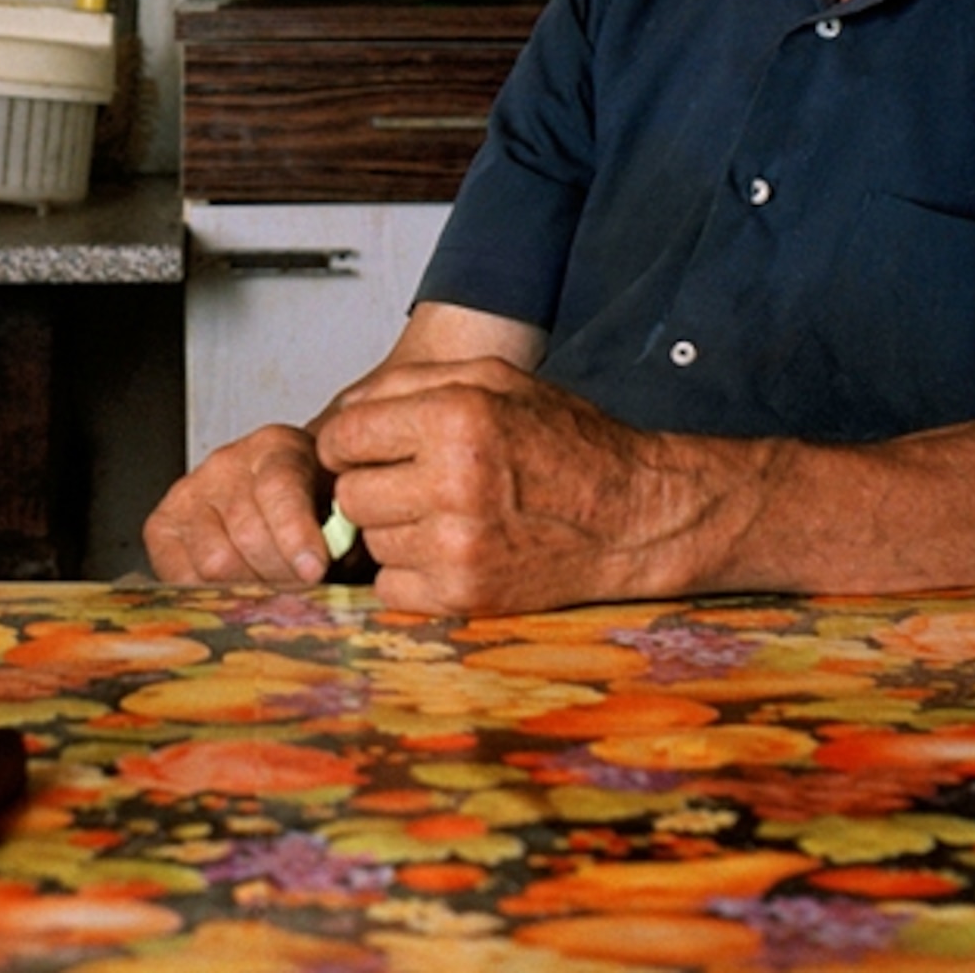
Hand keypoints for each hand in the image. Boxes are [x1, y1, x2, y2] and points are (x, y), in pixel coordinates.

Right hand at [143, 423, 330, 584]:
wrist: (288, 499)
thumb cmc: (320, 510)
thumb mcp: (344, 512)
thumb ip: (344, 536)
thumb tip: (330, 571)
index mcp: (277, 447)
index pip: (278, 488)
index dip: (296, 534)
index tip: (314, 570)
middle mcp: (226, 463)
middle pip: (247, 534)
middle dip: (281, 577)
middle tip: (302, 595)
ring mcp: (189, 493)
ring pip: (215, 562)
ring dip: (250, 590)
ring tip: (273, 594)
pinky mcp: (161, 526)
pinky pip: (179, 575)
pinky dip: (211, 597)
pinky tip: (236, 593)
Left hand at [316, 357, 711, 615]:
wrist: (632, 517)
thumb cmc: (563, 441)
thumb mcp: (494, 380)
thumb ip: (408, 381)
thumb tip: (342, 410)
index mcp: (455, 418)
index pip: (345, 436)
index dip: (349, 443)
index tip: (367, 449)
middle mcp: (452, 482)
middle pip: (351, 494)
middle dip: (372, 486)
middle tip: (411, 483)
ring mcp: (459, 546)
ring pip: (372, 541)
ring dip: (396, 529)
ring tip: (444, 514)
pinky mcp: (466, 595)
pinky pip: (392, 587)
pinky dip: (411, 573)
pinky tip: (450, 551)